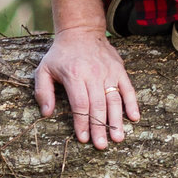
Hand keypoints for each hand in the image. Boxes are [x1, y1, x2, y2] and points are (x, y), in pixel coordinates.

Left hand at [34, 25, 139, 149]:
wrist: (81, 31)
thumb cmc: (60, 55)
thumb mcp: (43, 69)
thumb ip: (43, 92)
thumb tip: (46, 113)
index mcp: (74, 75)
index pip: (80, 104)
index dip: (82, 123)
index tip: (83, 139)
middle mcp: (93, 74)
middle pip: (98, 106)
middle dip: (100, 128)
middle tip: (102, 145)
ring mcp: (109, 72)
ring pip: (114, 100)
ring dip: (117, 121)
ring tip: (118, 138)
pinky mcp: (119, 70)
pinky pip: (128, 89)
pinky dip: (132, 103)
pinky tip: (134, 118)